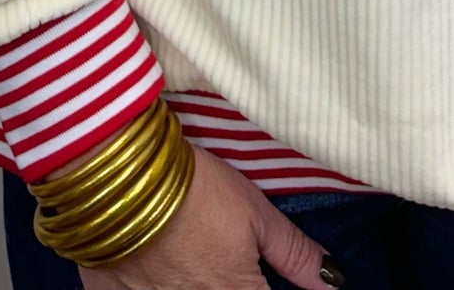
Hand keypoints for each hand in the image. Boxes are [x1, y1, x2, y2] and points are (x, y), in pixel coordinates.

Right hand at [74, 145, 340, 289]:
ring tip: (191, 251)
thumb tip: (333, 281)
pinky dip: (153, 284)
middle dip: (234, 283)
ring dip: (194, 283)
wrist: (120, 176)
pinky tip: (155, 261)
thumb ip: (294, 253)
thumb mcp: (255, 212)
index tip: (265, 276)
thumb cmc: (195, 188)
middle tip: (221, 254)